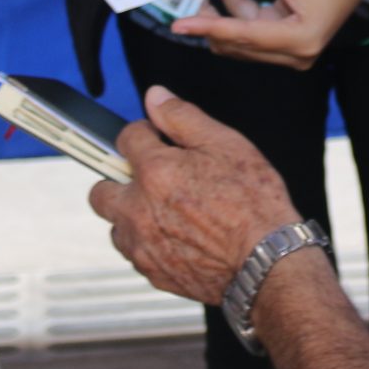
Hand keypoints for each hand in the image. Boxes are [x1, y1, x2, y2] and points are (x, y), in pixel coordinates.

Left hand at [88, 87, 302, 303]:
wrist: (267, 262)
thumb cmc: (254, 203)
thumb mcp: (227, 144)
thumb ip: (183, 117)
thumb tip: (155, 97)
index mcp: (155, 172)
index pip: (126, 137)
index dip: (146, 133)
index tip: (159, 140)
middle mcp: (138, 210)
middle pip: (101, 189)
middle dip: (120, 180)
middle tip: (153, 180)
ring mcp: (142, 245)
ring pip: (116, 225)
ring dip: (133, 215)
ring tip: (170, 213)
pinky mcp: (152, 272)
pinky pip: (136, 253)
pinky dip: (149, 243)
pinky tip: (180, 237)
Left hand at [174, 0, 368, 71]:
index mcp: (301, 38)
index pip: (243, 36)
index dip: (207, 27)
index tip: (178, 24)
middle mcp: (299, 54)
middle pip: (240, 45)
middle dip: (215, 20)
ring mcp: (297, 54)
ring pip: (244, 42)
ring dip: (229, 16)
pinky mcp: (294, 47)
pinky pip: (255, 37)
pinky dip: (241, 16)